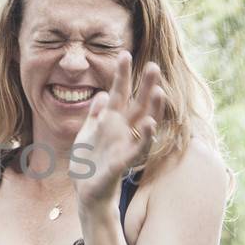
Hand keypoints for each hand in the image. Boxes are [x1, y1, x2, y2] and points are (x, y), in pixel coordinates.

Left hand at [72, 52, 164, 207]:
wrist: (86, 191)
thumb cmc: (88, 162)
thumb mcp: (86, 133)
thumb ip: (94, 114)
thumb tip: (101, 93)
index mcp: (111, 121)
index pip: (119, 93)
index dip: (122, 75)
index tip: (124, 53)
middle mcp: (122, 130)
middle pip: (138, 104)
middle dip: (145, 86)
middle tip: (154, 66)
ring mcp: (125, 145)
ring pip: (144, 123)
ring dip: (153, 108)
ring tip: (158, 91)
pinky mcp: (124, 162)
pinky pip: (138, 148)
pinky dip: (145, 137)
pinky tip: (151, 124)